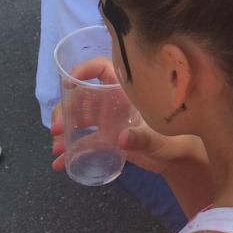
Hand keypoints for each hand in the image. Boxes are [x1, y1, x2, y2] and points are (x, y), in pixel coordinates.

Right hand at [49, 58, 207, 176]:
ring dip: (64, 131)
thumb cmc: (174, 139)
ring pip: (79, 119)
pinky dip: (71, 151)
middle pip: (83, 97)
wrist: (175, 159)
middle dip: (65, 110)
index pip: (104, 69)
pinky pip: (84, 141)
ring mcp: (109, 121)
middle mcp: (115, 103)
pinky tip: (59, 163)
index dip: (85, 70)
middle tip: (57, 128)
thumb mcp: (158, 137)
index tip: (69, 83)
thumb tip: (122, 138)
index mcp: (128, 92)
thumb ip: (142, 138)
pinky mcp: (107, 139)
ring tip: (56, 148)